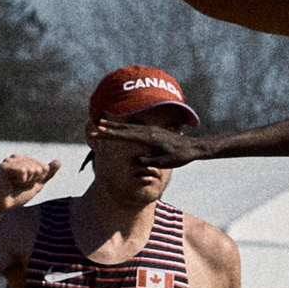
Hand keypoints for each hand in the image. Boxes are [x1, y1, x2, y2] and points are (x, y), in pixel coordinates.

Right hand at [0, 154, 59, 211]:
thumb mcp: (37, 184)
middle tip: (20, 185)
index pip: (42, 166)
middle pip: (37, 167)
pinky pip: (23, 170)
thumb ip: (48, 173)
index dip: (38, 179)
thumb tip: (59, 161)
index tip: (26, 184)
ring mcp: (8, 161)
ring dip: (27, 180)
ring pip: (31, 168)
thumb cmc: (19, 195)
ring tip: (16, 184)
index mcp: (23, 160)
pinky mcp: (3, 166)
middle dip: (32, 180)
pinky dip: (22, 179)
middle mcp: (15, 158)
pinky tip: (13, 182)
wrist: (5, 205)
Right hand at [87, 118, 202, 169]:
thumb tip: (137, 160)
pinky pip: (136, 128)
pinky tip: (121, 129)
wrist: (194, 147)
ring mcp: (151, 130)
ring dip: (115, 126)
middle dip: (108, 128)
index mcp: (149, 138)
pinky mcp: (154, 131)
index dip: (111, 134)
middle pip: (124, 129)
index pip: (126, 136)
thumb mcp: (165, 162)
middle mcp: (148, 131)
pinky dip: (125, 128)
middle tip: (94, 128)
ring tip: (102, 124)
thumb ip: (150, 161)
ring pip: (129, 127)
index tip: (99, 132)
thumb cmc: (180, 156)